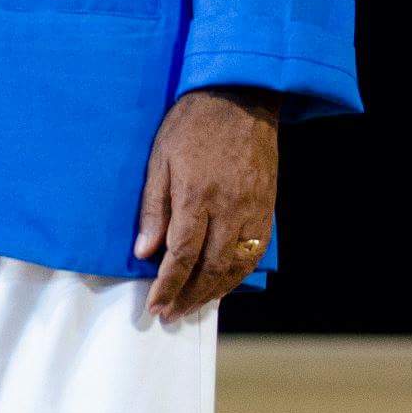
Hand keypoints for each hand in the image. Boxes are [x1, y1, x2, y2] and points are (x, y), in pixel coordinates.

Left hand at [133, 85, 278, 321]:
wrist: (240, 97)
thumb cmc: (192, 123)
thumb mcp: (160, 157)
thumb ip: (153, 206)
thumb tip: (144, 251)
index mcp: (196, 194)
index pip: (182, 254)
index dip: (168, 285)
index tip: (155, 306)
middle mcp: (227, 208)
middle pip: (210, 268)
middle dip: (188, 297)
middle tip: (171, 315)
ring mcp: (252, 209)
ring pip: (235, 265)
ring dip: (214, 292)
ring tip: (193, 306)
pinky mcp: (266, 207)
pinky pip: (254, 252)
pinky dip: (238, 274)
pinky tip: (224, 283)